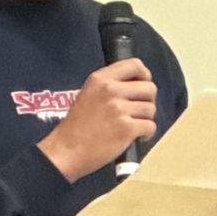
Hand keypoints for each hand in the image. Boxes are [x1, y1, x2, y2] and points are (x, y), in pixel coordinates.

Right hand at [38, 60, 158, 180]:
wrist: (66, 150)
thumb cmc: (77, 125)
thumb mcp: (88, 93)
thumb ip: (110, 85)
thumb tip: (138, 84)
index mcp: (100, 78)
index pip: (135, 65)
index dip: (144, 76)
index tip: (142, 87)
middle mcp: (110, 90)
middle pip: (149, 88)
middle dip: (148, 101)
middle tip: (138, 112)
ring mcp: (118, 109)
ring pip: (151, 108)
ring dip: (146, 119)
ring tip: (134, 126)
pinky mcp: (126, 128)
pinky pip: (150, 126)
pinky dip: (147, 134)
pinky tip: (137, 137)